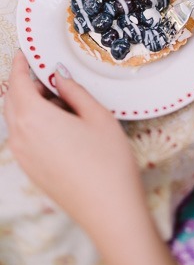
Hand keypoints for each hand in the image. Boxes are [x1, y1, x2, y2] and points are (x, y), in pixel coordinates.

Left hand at [5, 52, 146, 236]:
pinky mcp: (31, 171)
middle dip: (28, 86)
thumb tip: (59, 77)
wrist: (109, 210)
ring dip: (33, 107)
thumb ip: (74, 91)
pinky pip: (25, 138)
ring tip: (66, 107)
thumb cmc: (108, 163)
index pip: (17, 82)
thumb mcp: (98, 117)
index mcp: (33, 118)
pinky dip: (36, 126)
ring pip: (18, 121)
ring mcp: (23, 157)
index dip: (22, 65)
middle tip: (54, 79)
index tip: (26, 54)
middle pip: (12, 101)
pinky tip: (64, 130)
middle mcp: (20, 137)